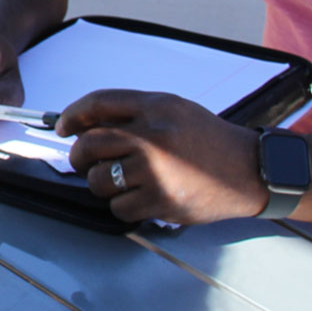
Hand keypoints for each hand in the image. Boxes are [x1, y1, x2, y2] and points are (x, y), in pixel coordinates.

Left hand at [59, 90, 268, 223]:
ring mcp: (156, 170)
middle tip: (83, 162)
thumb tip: (85, 126)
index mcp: (156, 107)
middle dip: (78, 156)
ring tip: (121, 181)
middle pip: (89, 144)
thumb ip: (134, 114)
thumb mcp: (174, 111)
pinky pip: (119, 207)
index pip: (98, 103)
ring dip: (101, 183)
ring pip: (99, 180)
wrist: (249, 170)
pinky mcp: (162, 201)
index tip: (63, 127)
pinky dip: (124, 205)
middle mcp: (153, 136)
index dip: (72, 115)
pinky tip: (141, 197)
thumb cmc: (208, 140)